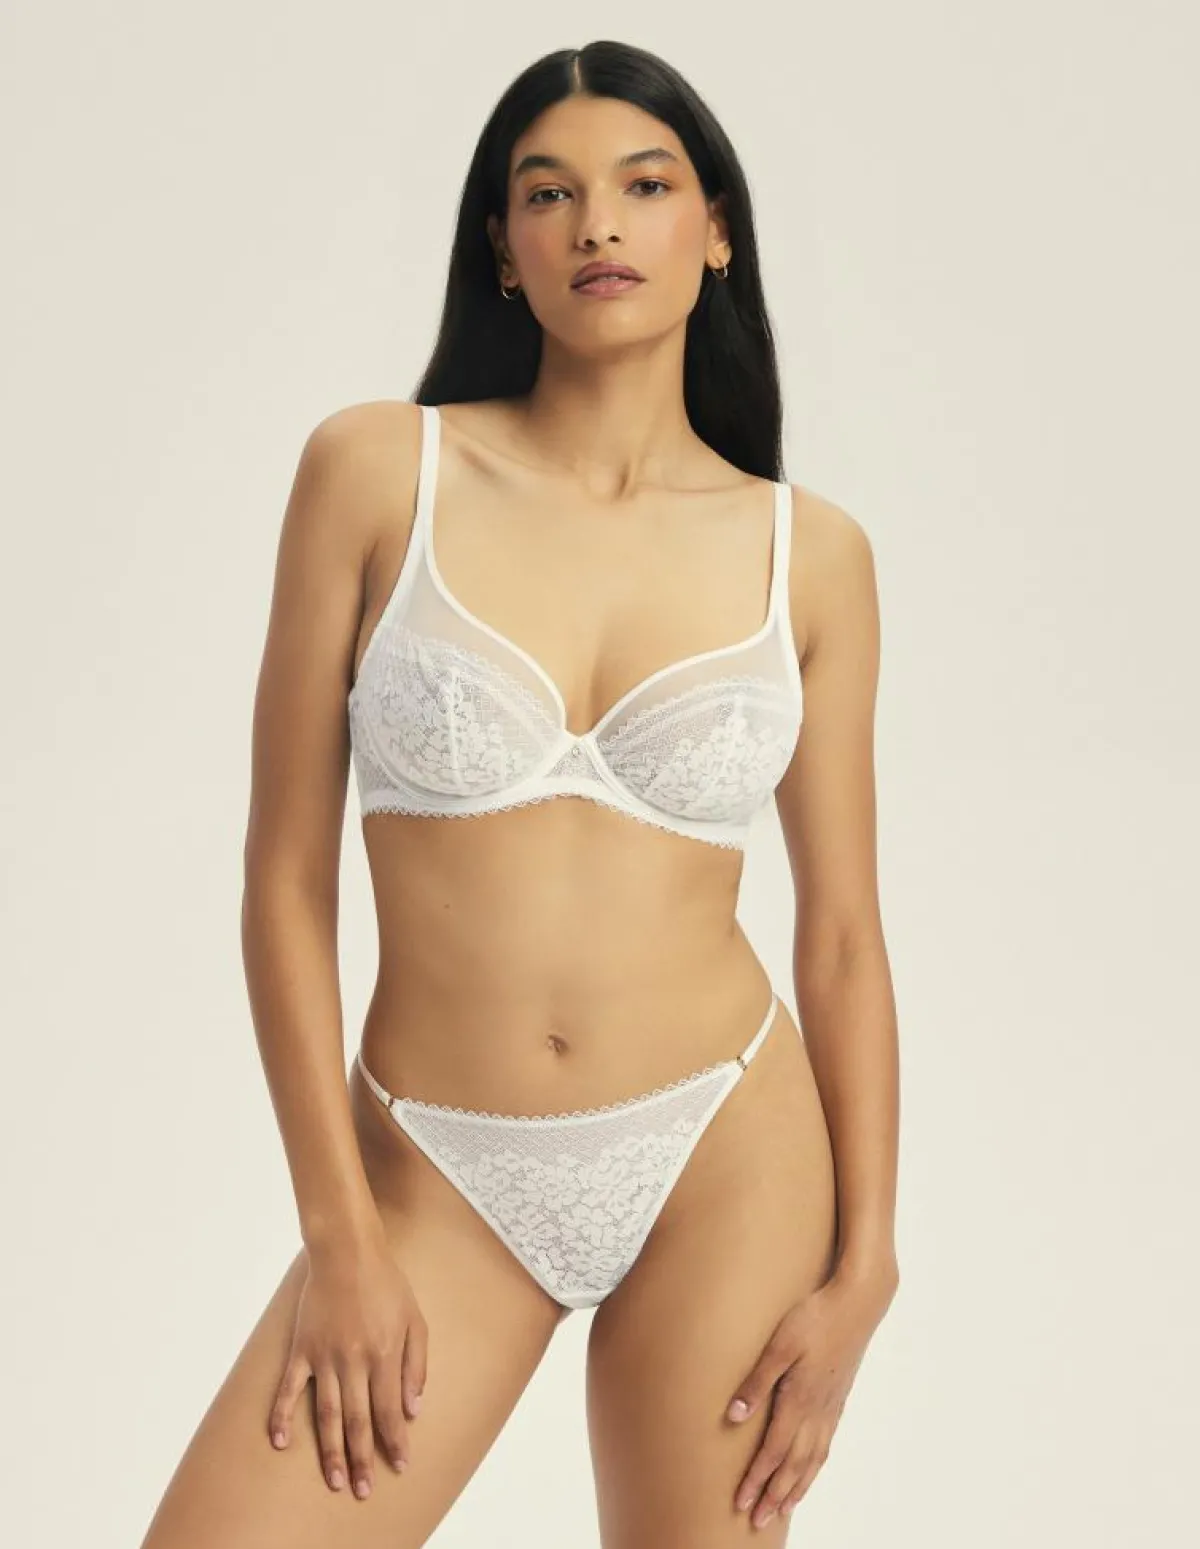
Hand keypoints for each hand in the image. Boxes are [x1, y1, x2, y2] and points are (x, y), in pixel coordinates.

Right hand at [267, 1233, 427, 1499]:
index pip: (389, 1411)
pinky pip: (289, 1388)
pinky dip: (282, 1415)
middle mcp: (354, 1361)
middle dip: (362, 1460)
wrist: (347, 1252)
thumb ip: (416, 1365)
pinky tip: (280, 1442)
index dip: (395, 1441)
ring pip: (327, 1414)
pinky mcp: (301, 1349)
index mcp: (384, 1355)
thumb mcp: (415, 1320)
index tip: (399, 1466)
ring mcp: (324, 1357)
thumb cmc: (387, 1284)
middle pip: (358, 1421)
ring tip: (334, 1480)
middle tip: (361, 1491)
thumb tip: (414, 1408)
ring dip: (330, 1450)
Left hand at [725, 1268, 895, 1528]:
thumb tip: (733, 1417)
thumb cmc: (814, 1317)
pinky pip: (826, 1444)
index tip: (740, 1503)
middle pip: (793, 1465)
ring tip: (782, 1508)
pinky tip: (810, 1469)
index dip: (756, 1480)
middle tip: (757, 1521)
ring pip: (812, 1459)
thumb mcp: (779, 1344)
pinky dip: (815, 1466)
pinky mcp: (838, 1397)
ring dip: (796, 1487)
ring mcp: (831, 1406)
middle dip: (773, 1495)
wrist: (858, 1303)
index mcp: (799, 1400)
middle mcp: (817, 1411)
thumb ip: (757, 1381)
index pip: (773, 1452)